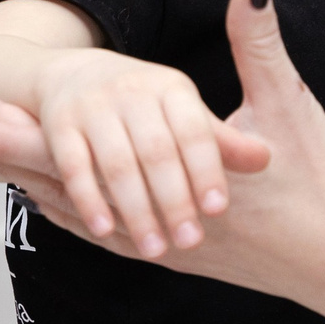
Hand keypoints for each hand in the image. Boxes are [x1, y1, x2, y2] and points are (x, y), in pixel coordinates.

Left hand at [0, 0, 324, 305]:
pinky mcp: (172, 252)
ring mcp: (154, 241)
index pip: (67, 145)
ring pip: (68, 209)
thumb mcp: (288, 105)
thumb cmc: (320, 185)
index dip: (10, 119)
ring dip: (24, 176)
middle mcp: (143, 217)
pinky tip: (50, 197)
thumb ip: (260, 40)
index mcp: (161, 175)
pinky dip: (64, 208)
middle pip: (50, 178)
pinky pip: (98, 232)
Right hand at [0, 50, 269, 259]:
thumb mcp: (186, 111)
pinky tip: (105, 231)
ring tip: (156, 249)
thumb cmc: (147, 105)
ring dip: (136, 209)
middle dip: (174, 199)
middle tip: (191, 241)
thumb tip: (264, 160)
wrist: (74, 74)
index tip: (218, 210)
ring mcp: (92, 107)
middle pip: (156, 151)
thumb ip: (222, 140)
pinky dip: (89, 199)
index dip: (206, 170)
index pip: (194, 131)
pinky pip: (74, 166)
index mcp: (172, 88)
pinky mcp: (60, 125)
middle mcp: (132, 91)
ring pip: (116, 164)